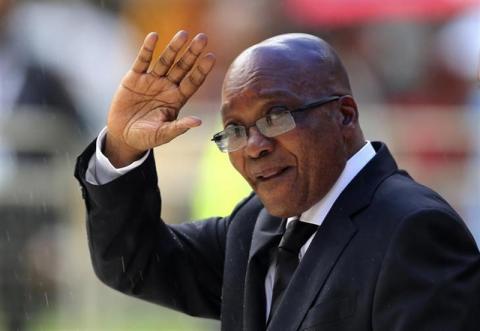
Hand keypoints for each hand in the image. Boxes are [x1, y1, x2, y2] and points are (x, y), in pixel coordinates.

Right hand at [105, 31, 214, 166]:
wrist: (123, 136)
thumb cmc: (146, 137)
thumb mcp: (163, 134)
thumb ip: (179, 127)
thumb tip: (198, 122)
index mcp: (177, 99)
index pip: (192, 82)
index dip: (201, 70)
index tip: (211, 57)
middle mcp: (167, 87)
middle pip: (182, 67)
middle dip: (192, 53)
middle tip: (203, 38)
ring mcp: (151, 81)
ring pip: (165, 61)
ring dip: (174, 47)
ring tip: (183, 34)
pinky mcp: (134, 78)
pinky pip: (142, 61)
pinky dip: (147, 49)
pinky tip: (154, 37)